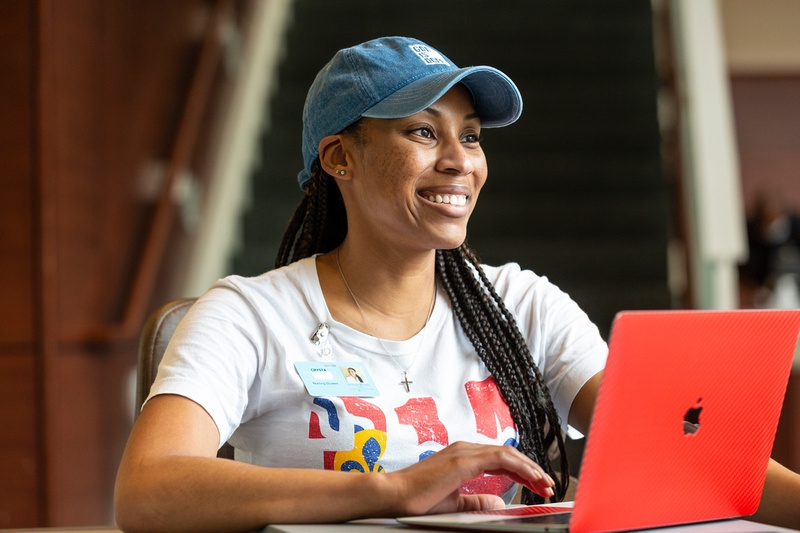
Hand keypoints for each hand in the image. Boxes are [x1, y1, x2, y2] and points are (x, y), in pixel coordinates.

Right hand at [388, 441, 554, 515]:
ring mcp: (464, 452)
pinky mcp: (462, 459)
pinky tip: (531, 477)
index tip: (537, 484)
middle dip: (530, 469)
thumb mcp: (454, 503)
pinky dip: (519, 466)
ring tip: (544, 482)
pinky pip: (499, 458)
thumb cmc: (417, 499)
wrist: (394, 496)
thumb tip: (499, 502)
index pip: (501, 460)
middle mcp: (465, 449)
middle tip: (547, 485)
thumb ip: (477, 501)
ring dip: (529, 468)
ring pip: (507, 453)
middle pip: (508, 454)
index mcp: (463, 457)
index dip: (522, 471)